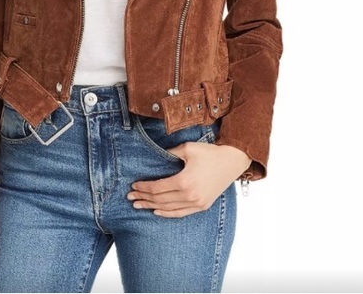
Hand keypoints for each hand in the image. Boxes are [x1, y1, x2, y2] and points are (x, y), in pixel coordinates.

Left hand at [127, 142, 251, 217]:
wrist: (232, 161)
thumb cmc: (209, 152)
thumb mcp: (187, 148)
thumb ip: (169, 153)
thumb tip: (156, 156)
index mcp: (184, 181)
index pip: (157, 188)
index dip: (144, 187)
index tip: (133, 185)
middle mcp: (190, 195)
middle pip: (160, 200)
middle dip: (144, 198)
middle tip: (130, 196)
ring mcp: (197, 203)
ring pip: (169, 208)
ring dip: (152, 207)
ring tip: (139, 205)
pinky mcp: (203, 205)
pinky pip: (181, 213)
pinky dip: (168, 213)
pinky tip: (157, 212)